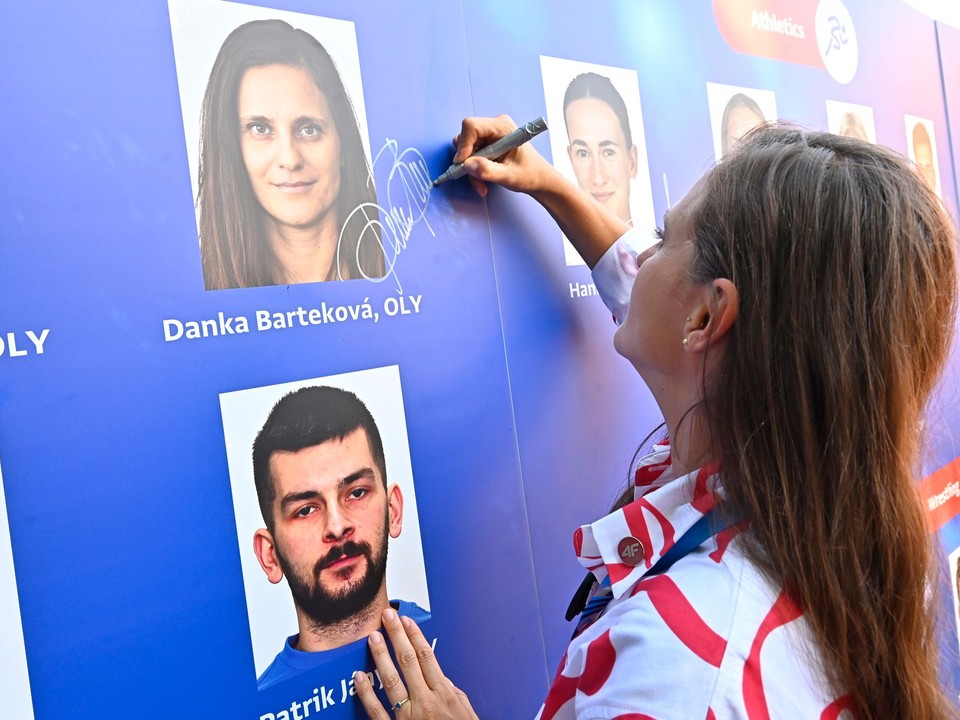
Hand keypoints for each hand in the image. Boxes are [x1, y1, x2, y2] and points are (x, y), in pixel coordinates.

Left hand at [354, 608, 478, 719]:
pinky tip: (358, 677)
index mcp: (444, 695)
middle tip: (387, 616)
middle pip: (408, 661)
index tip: (406, 620)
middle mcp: (426, 702)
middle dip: (397, 636)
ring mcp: (409, 717)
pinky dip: (366, 693)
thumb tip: (440, 676)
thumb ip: (452, 693)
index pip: (426, 657)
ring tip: (373, 637)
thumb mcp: (465, 712)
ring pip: (391, 680)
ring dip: (381, 656)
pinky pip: (377, 711)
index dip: (415, 636)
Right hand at [452, 115, 559, 197]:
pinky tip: (483, 181)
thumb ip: (488, 171)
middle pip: (465, 138)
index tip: (462, 163)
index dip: (464, 144)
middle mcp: (494, 127)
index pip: (471, 126)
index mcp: (502, 126)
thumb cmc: (529, 174)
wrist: (537, 179)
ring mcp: (489, 135)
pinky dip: (473, 170)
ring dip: (470, 170)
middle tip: (476, 179)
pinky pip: (470, 155)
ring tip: (482, 184)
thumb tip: (467, 165)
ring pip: (466, 149)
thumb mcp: (509, 176)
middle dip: (467, 161)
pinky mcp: (486, 144)